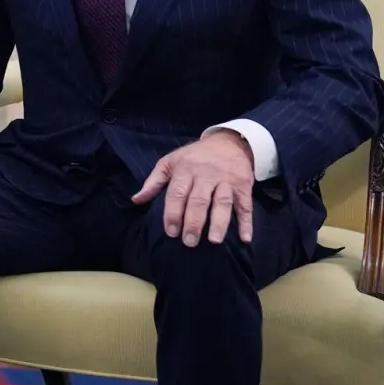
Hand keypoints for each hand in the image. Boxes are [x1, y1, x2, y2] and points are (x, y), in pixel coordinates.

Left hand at [132, 131, 255, 246]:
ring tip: (214, 241)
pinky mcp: (244, 186)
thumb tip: (136, 200)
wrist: (228, 142)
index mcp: (186, 170)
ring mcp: (227, 180)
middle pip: (200, 200)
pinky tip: (245, 238)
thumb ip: (153, 182)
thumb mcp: (170, 162)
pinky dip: (247, 222)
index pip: (178, 193)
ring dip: (220, 222)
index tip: (171, 232)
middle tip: (189, 242)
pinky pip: (246, 205)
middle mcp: (206, 175)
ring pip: (223, 202)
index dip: (173, 213)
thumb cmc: (194, 157)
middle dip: (194, 222)